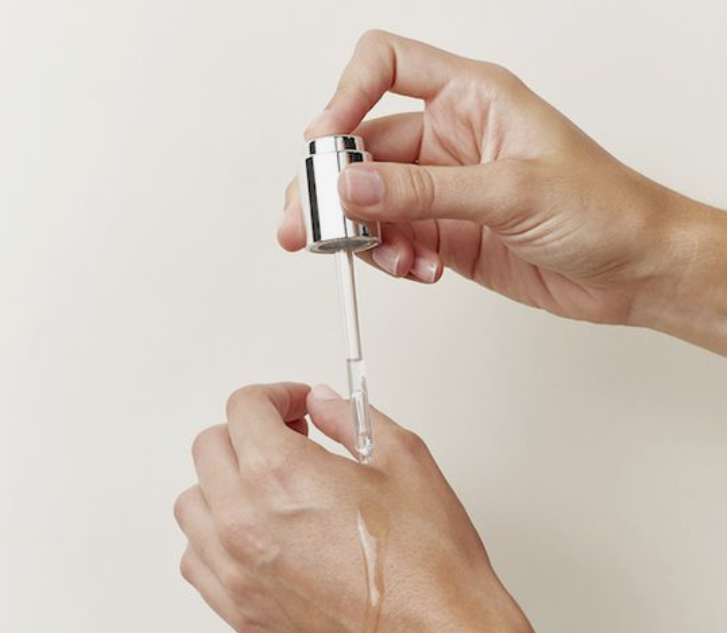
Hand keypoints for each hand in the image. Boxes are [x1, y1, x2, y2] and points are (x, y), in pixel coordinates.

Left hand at [174, 382, 533, 632]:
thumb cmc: (427, 564)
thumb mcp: (404, 461)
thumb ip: (353, 419)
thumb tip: (325, 403)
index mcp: (281, 475)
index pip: (244, 406)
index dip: (276, 393)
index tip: (296, 403)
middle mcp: (245, 521)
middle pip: (210, 446)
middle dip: (250, 429)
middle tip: (290, 435)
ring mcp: (236, 571)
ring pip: (193, 502)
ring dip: (225, 480)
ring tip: (268, 482)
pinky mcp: (239, 610)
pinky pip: (196, 558)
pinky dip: (216, 533)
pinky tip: (255, 529)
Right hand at [279, 30, 726, 347]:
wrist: (634, 270)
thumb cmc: (604, 207)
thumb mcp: (511, 191)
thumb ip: (425, 192)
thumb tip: (350, 187)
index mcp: (470, 97)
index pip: (385, 66)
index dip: (345, 97)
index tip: (326, 145)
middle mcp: (449, 138)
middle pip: (362, 147)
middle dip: (331, 188)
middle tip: (309, 227)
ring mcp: (443, 189)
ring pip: (370, 201)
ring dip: (362, 233)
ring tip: (387, 259)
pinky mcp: (444, 234)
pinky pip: (393, 240)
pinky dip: (392, 259)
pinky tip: (420, 271)